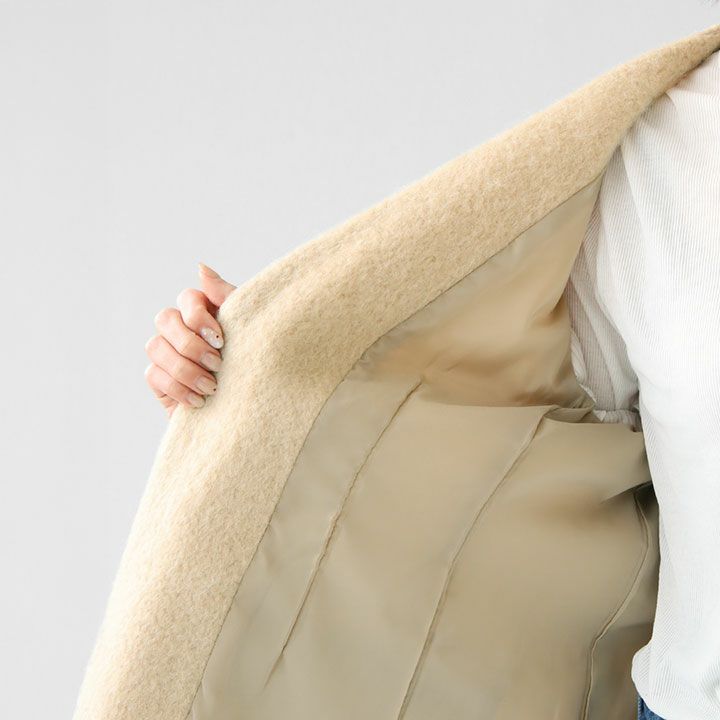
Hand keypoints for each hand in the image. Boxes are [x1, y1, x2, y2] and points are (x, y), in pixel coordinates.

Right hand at [144, 263, 236, 417]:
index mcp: (204, 310)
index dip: (199, 317)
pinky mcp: (158, 378)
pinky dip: (178, 388)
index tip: (222, 341)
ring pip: (155, 346)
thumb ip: (227, 297)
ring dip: (185, 369)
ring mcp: (166, 351)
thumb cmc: (252, 363)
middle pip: (165, 318)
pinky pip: (154, 374)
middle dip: (191, 344)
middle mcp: (181, 326)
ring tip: (211, 387)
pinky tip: (199, 400)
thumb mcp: (247, 329)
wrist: (250, 408)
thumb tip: (200, 267)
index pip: (187, 297)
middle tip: (217, 364)